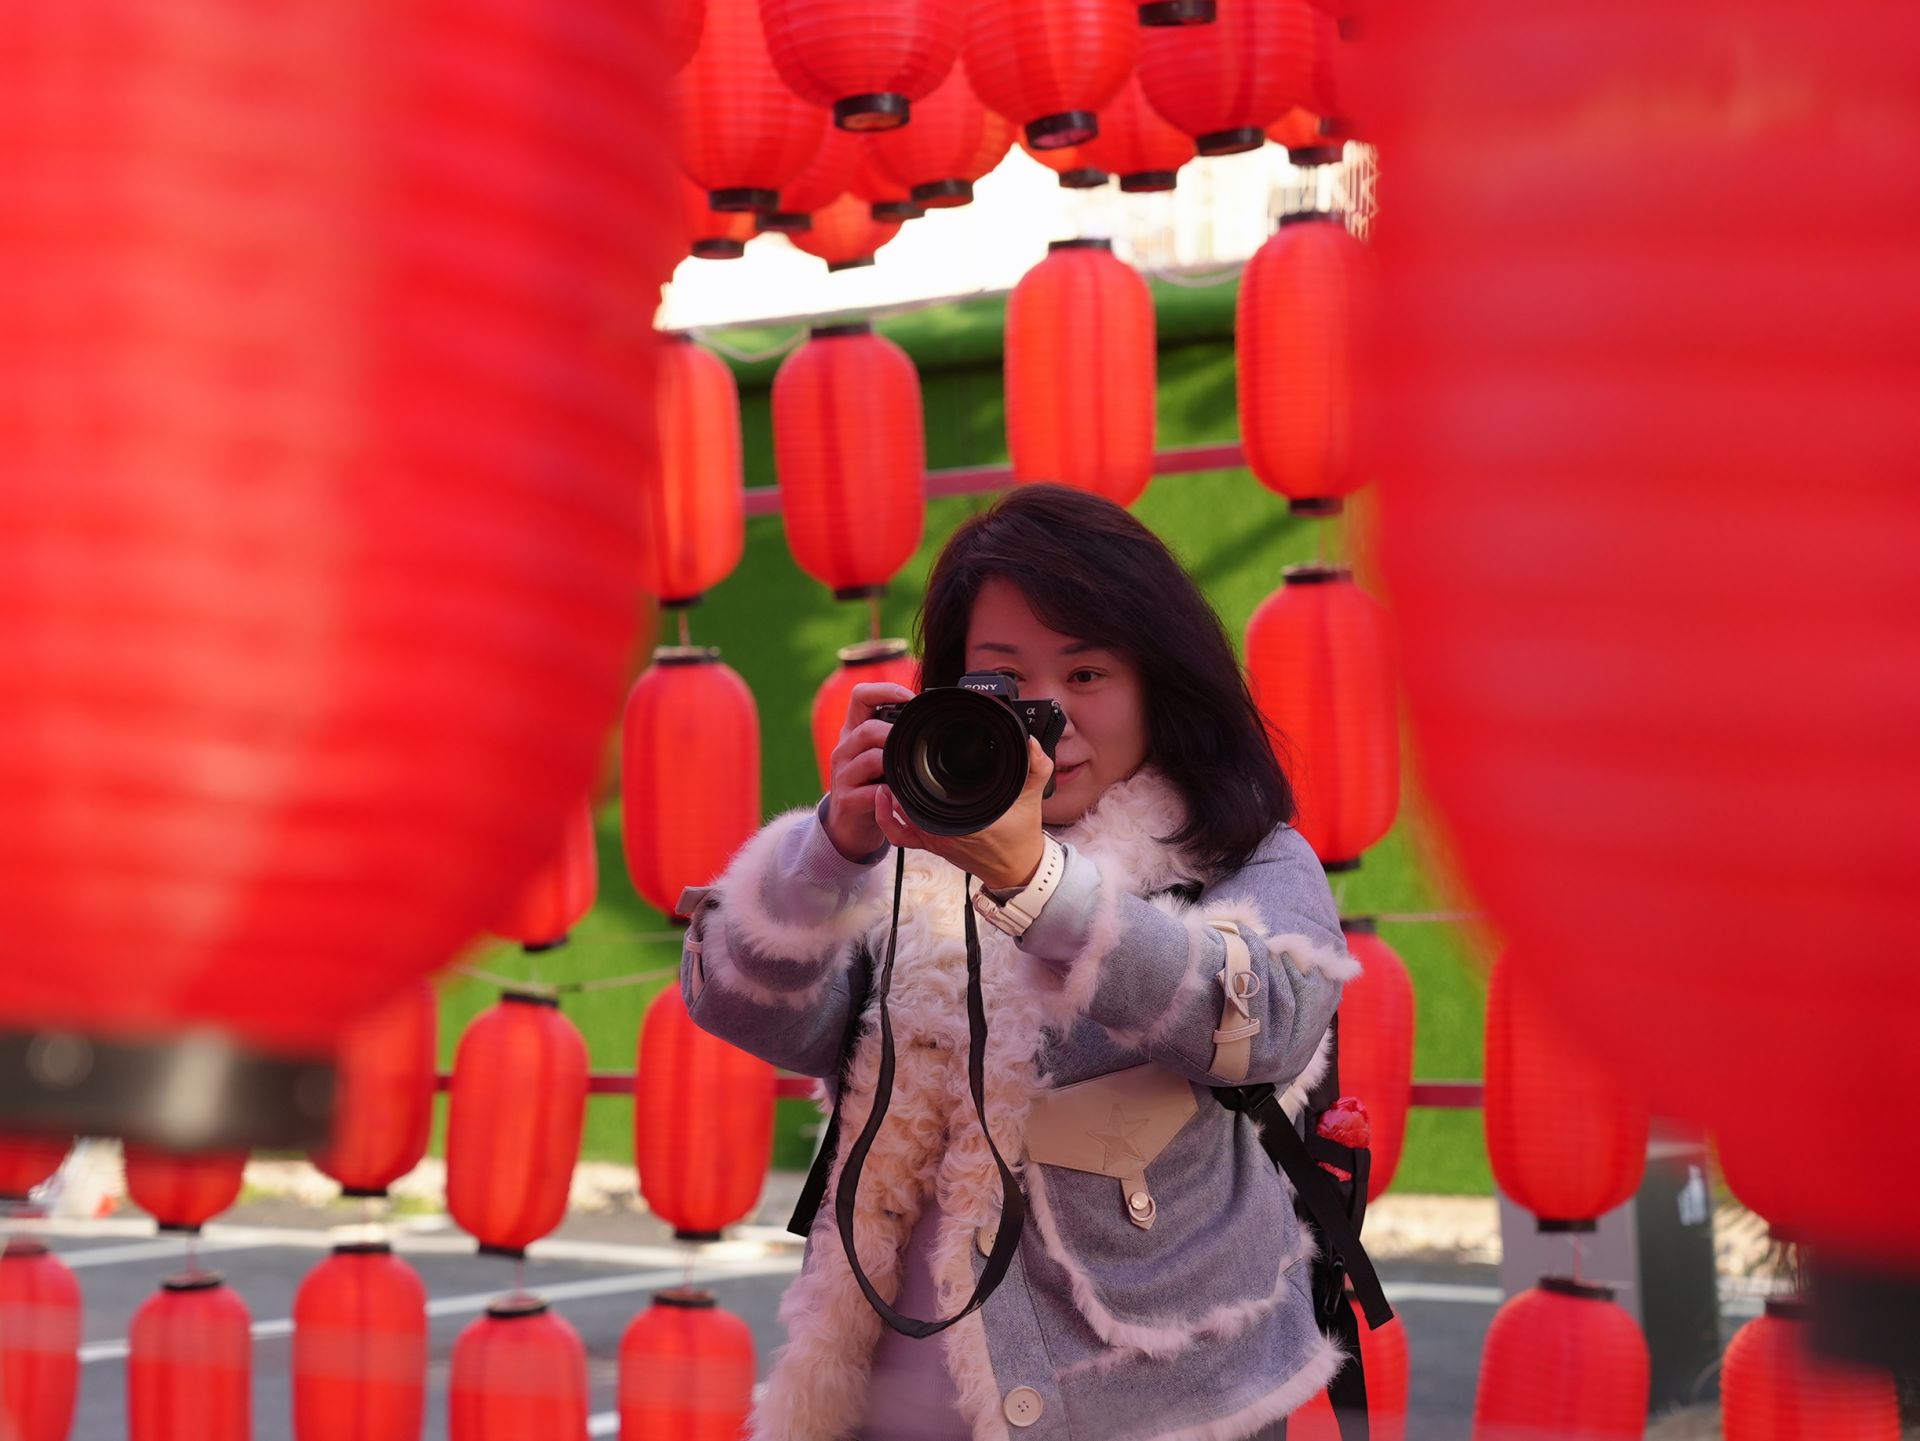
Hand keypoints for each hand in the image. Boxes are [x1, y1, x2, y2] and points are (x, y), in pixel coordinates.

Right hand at [823, 680, 917, 860]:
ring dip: (894, 763)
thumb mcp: (879, 757)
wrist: (848, 825)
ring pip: (870, 758)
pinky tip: (900, 795)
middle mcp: (844, 749)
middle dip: (895, 734)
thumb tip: (932, 719)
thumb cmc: (871, 785)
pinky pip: (872, 792)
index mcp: (853, 732)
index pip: (860, 696)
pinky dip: (891, 793)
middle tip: (914, 743)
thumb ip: (896, 738)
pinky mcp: (847, 799)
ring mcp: (843, 774)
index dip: (884, 690)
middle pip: (867, 729)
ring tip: (909, 770)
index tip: (910, 697)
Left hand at [875, 735, 1053, 890]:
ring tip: (890, 768)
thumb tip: (1031, 742)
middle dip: (900, 774)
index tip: (910, 749)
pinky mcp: (931, 845)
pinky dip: (886, 818)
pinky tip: (883, 798)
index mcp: (964, 820)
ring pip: (897, 814)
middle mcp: (943, 831)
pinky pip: (899, 834)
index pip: (926, 791)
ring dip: (891, 793)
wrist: (1017, 869)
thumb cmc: (1021, 836)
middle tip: (897, 751)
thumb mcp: (1032, 797)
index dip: (914, 769)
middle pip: (906, 798)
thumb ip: (1036, 766)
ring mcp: (933, 840)